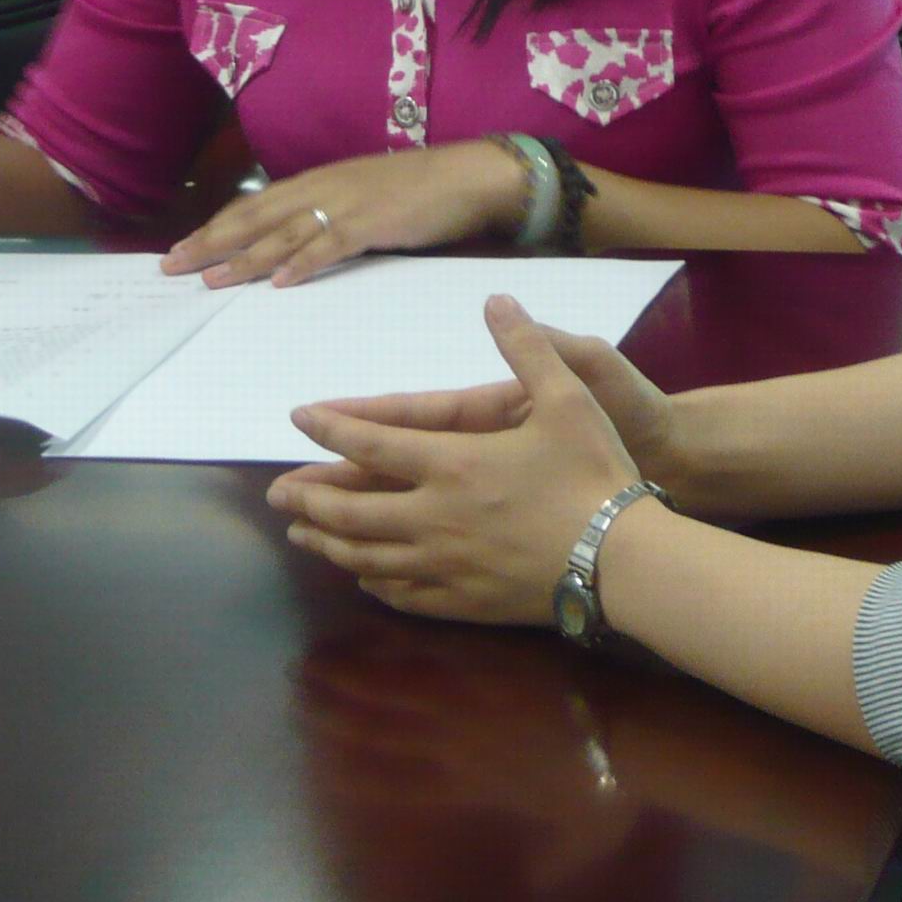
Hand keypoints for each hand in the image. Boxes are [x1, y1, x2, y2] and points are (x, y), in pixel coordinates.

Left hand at [161, 141, 521, 287]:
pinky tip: (278, 282)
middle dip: (210, 242)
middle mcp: (319, 189)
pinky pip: (329, 246)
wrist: (465, 176)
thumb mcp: (356, 198)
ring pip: (282, 233)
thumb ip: (322, 216)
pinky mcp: (371, 223)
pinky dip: (302, 263)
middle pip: (253, 218)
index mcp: (314, 183)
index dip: (214, 228)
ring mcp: (343, 205)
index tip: (180, 249)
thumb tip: (288, 244)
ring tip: (211, 279)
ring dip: (244, 258)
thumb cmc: (413, 190)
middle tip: (172, 266)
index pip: (251, 206)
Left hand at [268, 295, 643, 623]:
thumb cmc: (594, 476)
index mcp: (450, 462)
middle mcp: (433, 516)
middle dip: (309, 496)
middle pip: (351, 508)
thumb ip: (526, 347)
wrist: (624, 562)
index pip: (372, 442)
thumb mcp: (568, 398)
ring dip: (328, 542)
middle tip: (276, 492)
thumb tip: (498, 299)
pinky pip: (404, 595)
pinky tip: (363, 579)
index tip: (299, 418)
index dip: (332, 428)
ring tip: (301, 533)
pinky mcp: (464, 603)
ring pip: (367, 557)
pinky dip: (374, 583)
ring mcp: (445, 565)